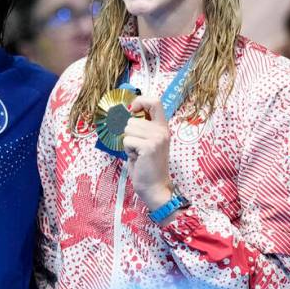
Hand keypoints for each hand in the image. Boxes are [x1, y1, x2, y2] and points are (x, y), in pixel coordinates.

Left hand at [123, 96, 172, 210]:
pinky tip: (137, 158)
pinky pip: (127, 141)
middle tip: (138, 148)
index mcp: (163, 127)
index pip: (154, 101)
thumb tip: (127, 113)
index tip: (133, 110)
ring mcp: (157, 138)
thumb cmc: (147, 166)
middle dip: (129, 134)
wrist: (155, 187)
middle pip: (132, 120)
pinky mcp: (149, 147)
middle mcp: (162, 130)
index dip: (140, 101)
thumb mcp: (148, 142)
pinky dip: (127, 150)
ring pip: (128, 130)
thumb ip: (142, 128)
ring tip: (138, 154)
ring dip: (128, 143)